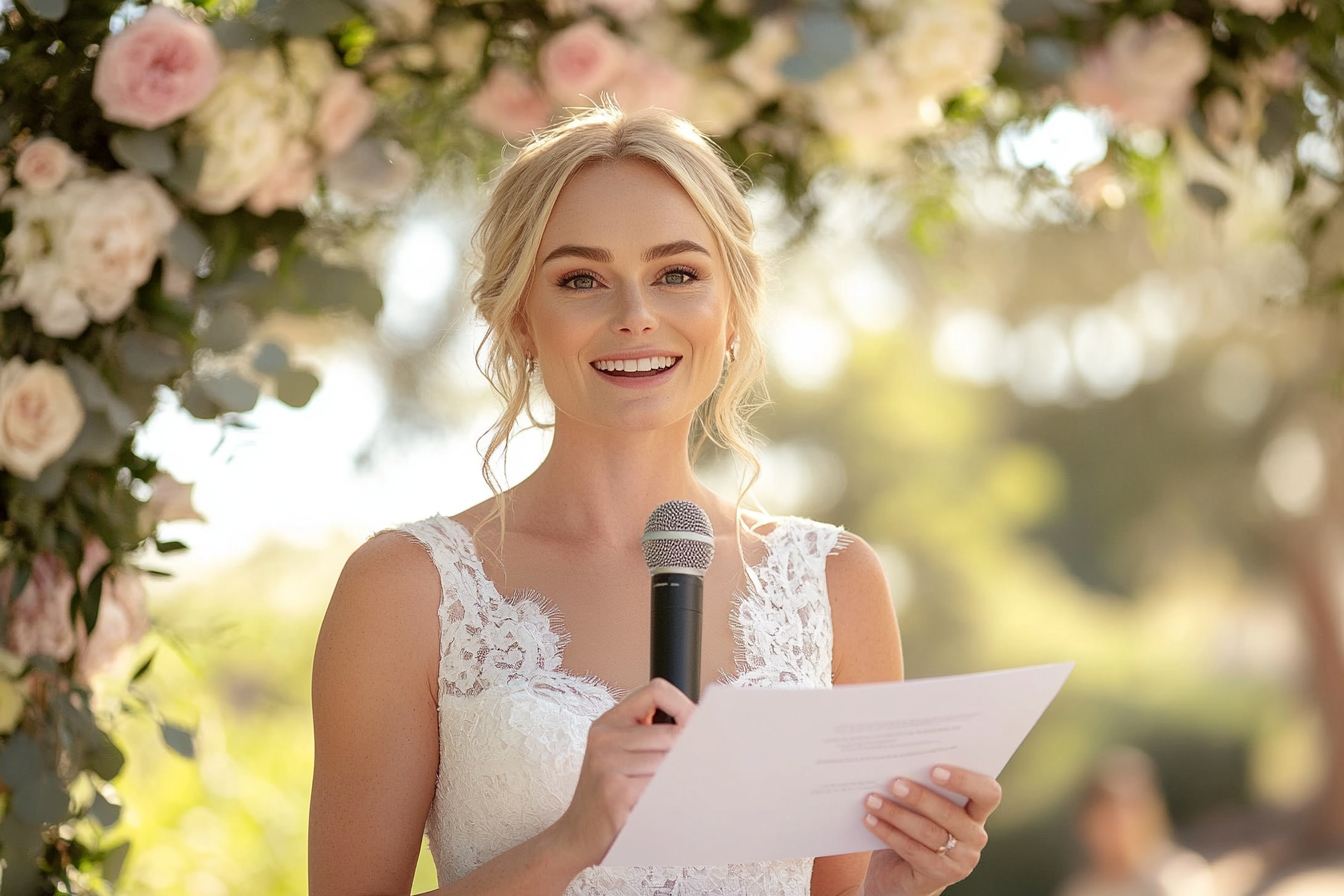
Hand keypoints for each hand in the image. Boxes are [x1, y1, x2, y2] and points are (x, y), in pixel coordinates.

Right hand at [550, 678, 694, 868]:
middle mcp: (604, 738)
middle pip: (672, 734)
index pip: (656, 690)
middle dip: (688, 754)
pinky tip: (659, 806)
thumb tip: (701, 726)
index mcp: (609, 722)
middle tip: (693, 771)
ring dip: (679, 780)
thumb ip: (650, 735)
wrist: (576, 835)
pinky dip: (669, 797)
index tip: (698, 726)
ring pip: (671, 763)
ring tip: (669, 793)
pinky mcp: (616, 794)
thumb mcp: (619, 754)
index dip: (683, 705)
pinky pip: (662, 787)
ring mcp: (607, 765)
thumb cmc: (608, 795)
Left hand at [858, 765, 1001, 895]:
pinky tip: (870, 820)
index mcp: (977, 812)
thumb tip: (897, 763)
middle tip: (893, 783)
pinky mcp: (940, 876)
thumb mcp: (921, 808)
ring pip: (929, 832)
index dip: (965, 780)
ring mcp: (961, 860)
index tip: (934, 769)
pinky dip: (888, 833)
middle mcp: (975, 836)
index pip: (988, 793)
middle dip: (920, 797)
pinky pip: (913, 850)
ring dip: (896, 814)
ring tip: (872, 800)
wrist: (900, 874)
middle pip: (951, 814)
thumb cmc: (911, 829)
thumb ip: (921, 787)